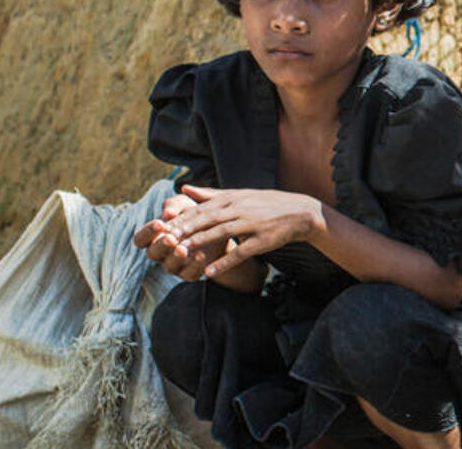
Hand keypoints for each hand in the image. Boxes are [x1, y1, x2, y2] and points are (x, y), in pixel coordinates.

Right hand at [134, 192, 220, 279]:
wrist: (219, 227)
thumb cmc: (194, 213)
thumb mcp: (185, 204)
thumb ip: (174, 205)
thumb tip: (167, 213)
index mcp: (154, 237)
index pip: (140, 239)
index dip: (147, 232)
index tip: (160, 223)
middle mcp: (161, 253)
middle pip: (153, 254)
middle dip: (161, 246)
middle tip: (170, 238)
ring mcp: (175, 265)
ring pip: (169, 266)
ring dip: (176, 258)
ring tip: (183, 249)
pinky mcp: (191, 273)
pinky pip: (189, 274)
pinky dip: (195, 265)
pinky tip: (201, 255)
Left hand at [162, 185, 325, 278]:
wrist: (299, 213)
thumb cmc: (266, 204)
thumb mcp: (239, 194)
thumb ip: (210, 194)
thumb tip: (184, 189)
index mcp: (232, 198)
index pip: (200, 208)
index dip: (180, 218)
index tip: (162, 227)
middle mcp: (239, 209)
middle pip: (206, 219)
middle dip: (184, 229)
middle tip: (165, 240)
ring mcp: (250, 224)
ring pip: (220, 234)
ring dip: (199, 243)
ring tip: (181, 253)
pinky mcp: (261, 241)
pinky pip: (239, 253)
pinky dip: (224, 263)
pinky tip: (209, 272)